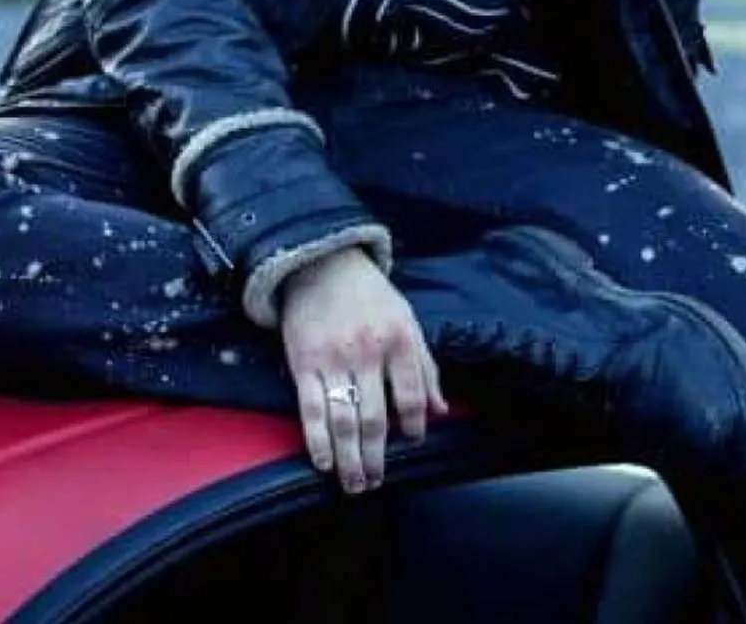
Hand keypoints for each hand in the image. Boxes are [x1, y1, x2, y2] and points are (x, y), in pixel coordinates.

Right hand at [279, 246, 446, 493]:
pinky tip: (323, 461)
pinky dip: (317, 440)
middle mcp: (368, 352)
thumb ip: (425, 366)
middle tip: (376, 483)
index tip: (411, 442)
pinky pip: (310, 409)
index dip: (414, 427)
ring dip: (348, 459)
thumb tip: (441, 410)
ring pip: (343, 421)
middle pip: (374, 419)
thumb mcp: (407, 320)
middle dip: (376, 458)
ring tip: (353, 483)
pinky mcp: (304, 362)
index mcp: (399, 340)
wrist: (322, 263)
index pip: (412, 397)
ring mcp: (333, 359)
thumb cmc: (370, 294)